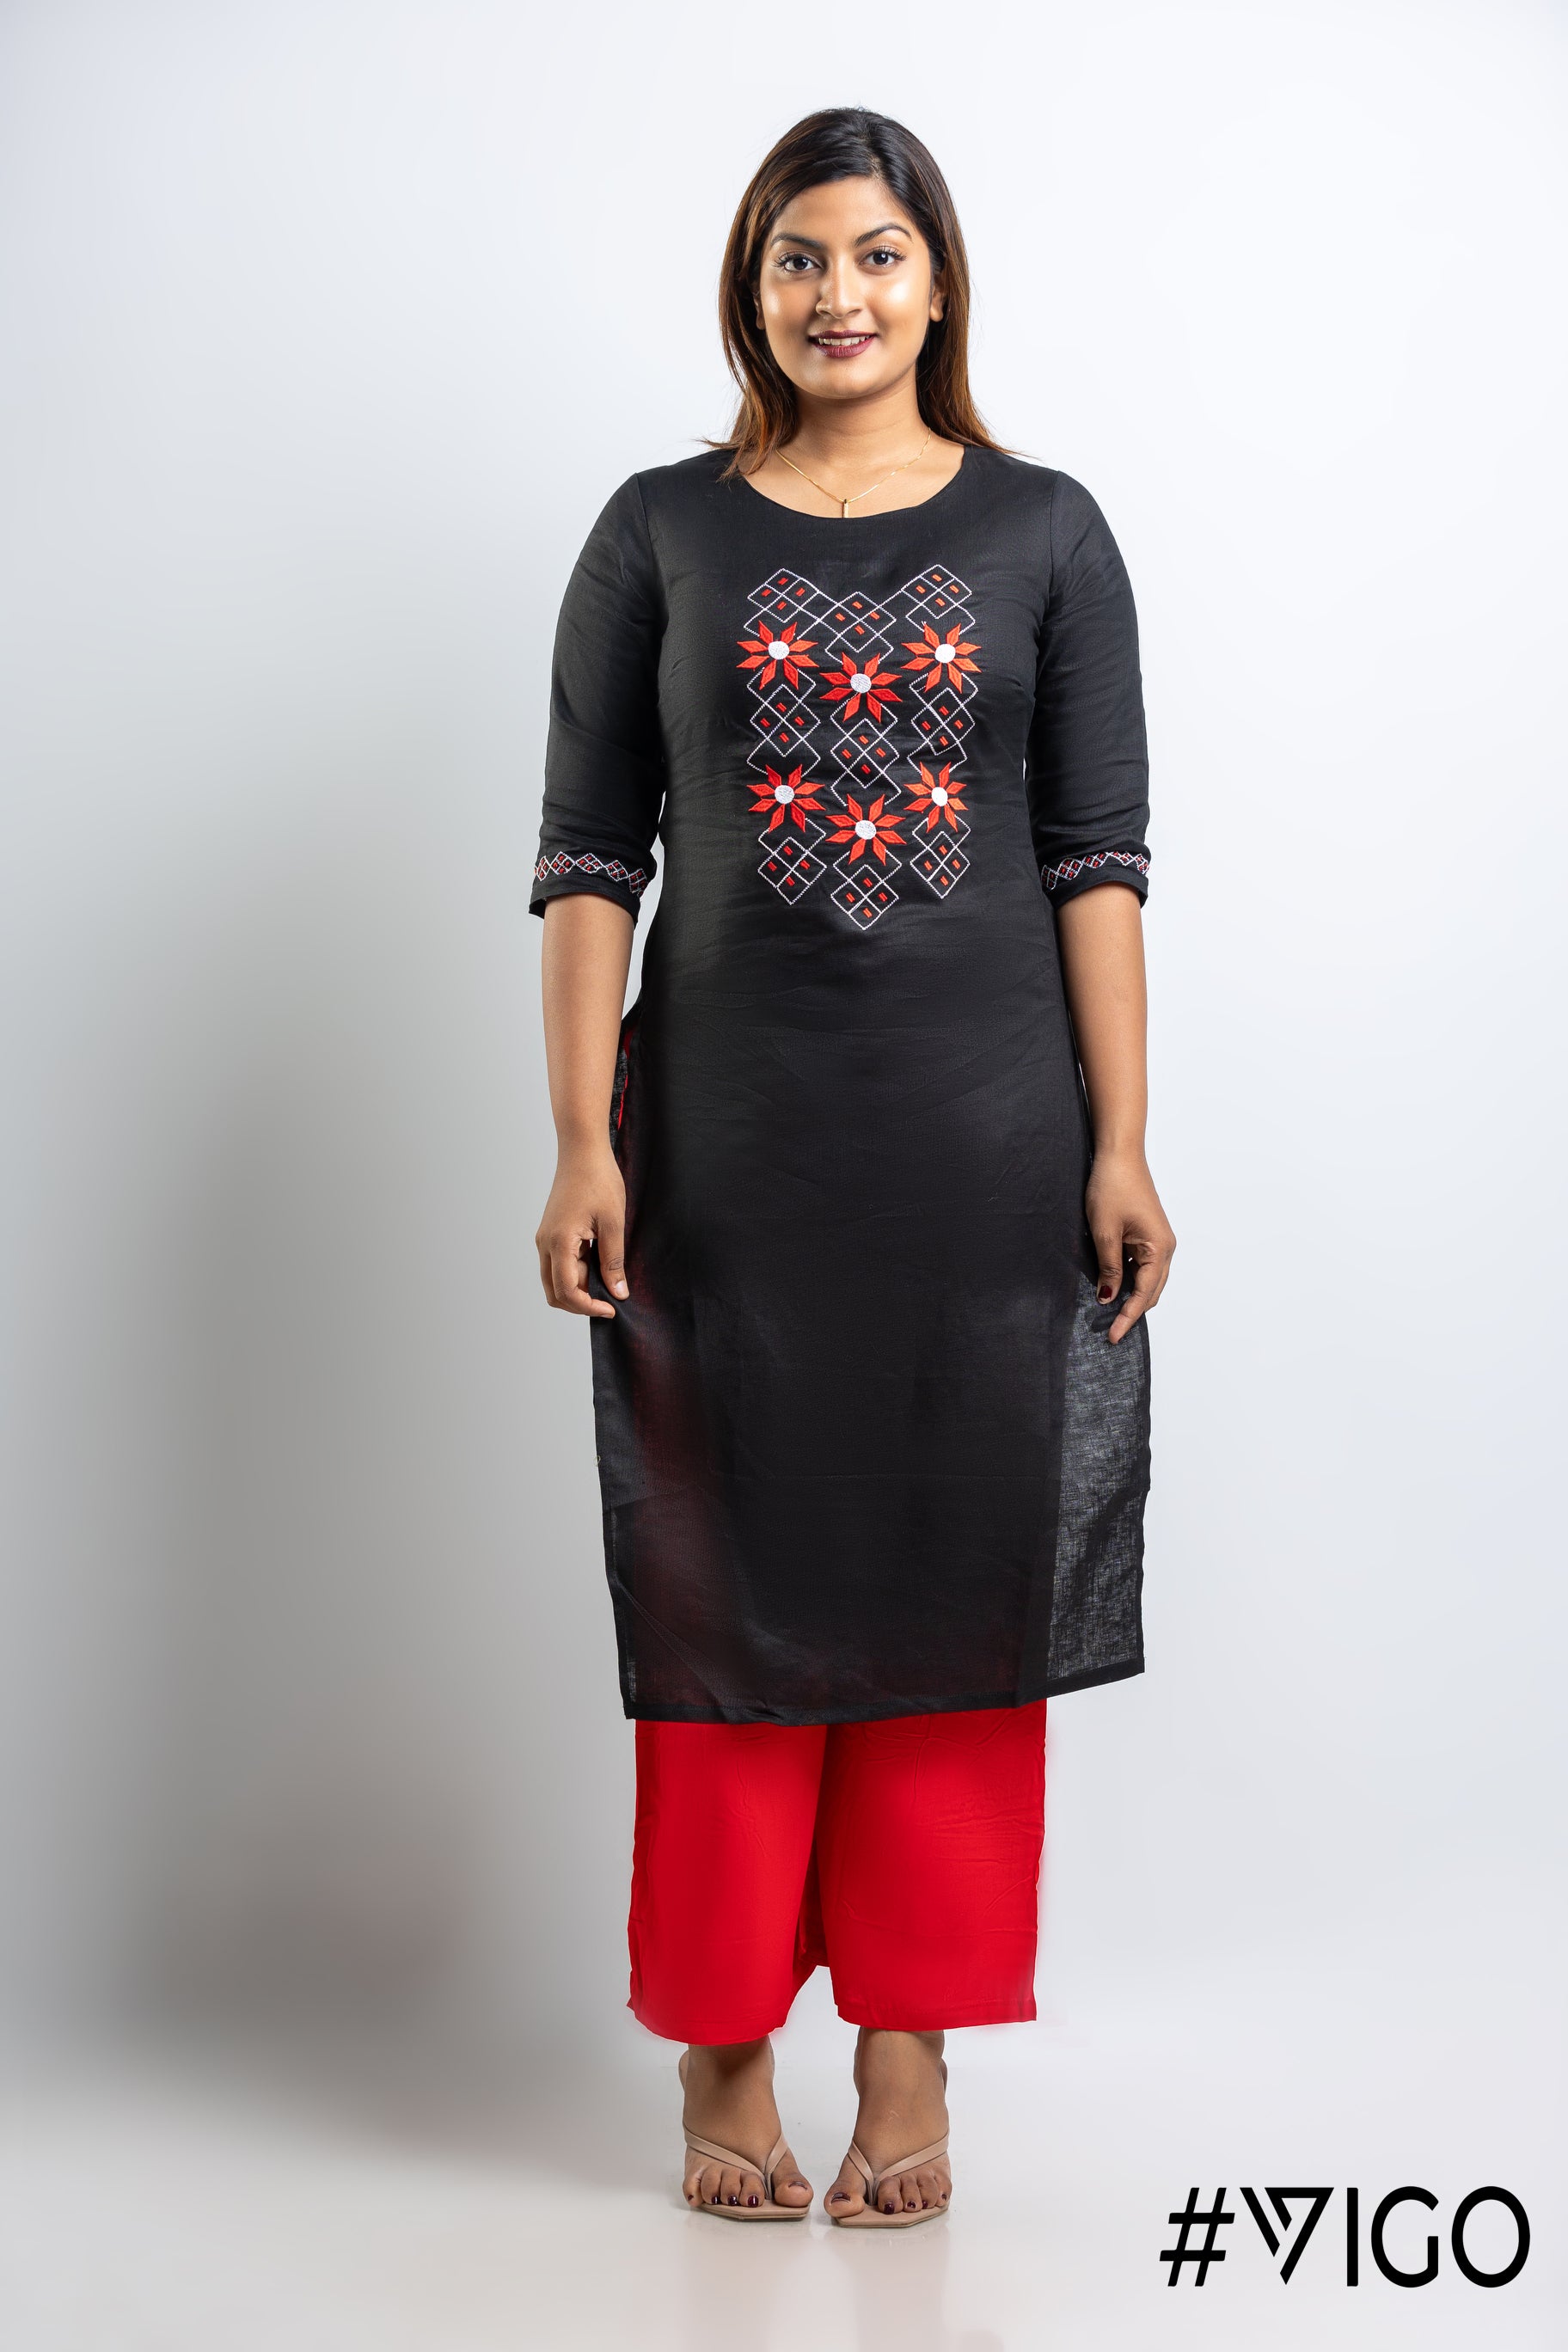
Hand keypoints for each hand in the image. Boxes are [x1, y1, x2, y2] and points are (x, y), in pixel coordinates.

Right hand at [535, 1145, 628, 1318]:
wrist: (582, 1151)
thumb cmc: (599, 1180)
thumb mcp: (613, 1223)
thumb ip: (613, 1261)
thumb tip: (618, 1292)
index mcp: (559, 1242)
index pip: (566, 1292)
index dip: (588, 1307)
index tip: (612, 1308)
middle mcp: (545, 1243)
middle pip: (554, 1292)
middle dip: (580, 1304)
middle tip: (609, 1301)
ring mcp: (545, 1239)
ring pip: (555, 1280)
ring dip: (578, 1288)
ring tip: (607, 1281)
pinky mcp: (551, 1233)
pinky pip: (559, 1264)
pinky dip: (576, 1273)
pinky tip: (599, 1265)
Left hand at [1085, 1148, 1175, 1344]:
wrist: (1119, 1155)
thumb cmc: (1112, 1187)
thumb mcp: (1104, 1232)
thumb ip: (1108, 1267)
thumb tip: (1108, 1297)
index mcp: (1159, 1249)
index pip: (1144, 1294)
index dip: (1128, 1316)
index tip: (1113, 1336)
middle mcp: (1165, 1248)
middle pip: (1152, 1292)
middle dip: (1133, 1312)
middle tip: (1112, 1333)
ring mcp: (1158, 1241)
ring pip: (1148, 1280)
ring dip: (1131, 1297)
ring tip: (1110, 1316)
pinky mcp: (1148, 1235)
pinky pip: (1142, 1266)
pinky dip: (1129, 1280)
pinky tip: (1112, 1287)